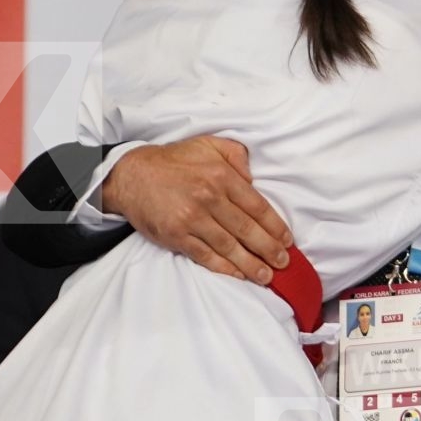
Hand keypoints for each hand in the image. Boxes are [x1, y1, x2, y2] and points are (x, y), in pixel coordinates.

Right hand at [99, 137, 292, 282]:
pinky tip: (238, 274)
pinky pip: (206, 256)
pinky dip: (224, 268)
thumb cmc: (174, 161)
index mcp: (221, 176)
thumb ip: (236, 156)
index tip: (287, 240)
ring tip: (267, 276)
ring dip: (251, 264)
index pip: (257, 206)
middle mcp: (209, 198)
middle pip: (247, 230)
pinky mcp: (177, 236)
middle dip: (269, 249)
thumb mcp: (208, 144)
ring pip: (229, 247)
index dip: (275, 226)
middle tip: (283, 263)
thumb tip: (254, 178)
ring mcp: (192, 219)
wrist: (132, 175)